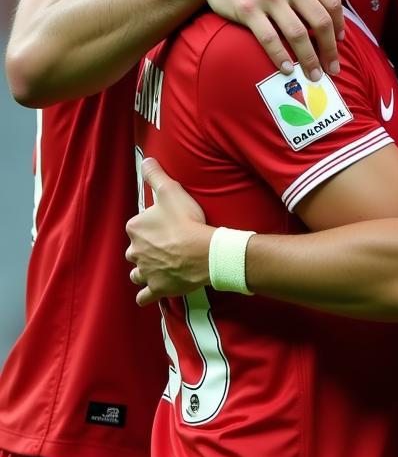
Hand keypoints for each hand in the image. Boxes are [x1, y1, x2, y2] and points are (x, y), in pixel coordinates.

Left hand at [125, 159, 214, 305]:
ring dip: (144, 270)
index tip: (167, 223)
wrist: (203, 251)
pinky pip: (144, 296)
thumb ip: (155, 175)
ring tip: (159, 266)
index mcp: (135, 227)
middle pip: (136, 249)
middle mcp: (134, 251)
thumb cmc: (187, 220)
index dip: (152, 225)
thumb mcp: (171, 191)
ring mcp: (145, 272)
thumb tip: (145, 160)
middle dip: (145, 249)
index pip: (138, 225)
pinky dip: (146, 294)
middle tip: (166, 245)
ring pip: (137, 273)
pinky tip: (152, 291)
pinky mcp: (156, 288)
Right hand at [187, 0, 344, 80]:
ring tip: (313, 75)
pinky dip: (280, 56)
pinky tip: (287, 68)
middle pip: (320, 22)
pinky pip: (270, 39)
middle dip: (330, 50)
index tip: (340, 42)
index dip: (339, 26)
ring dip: (309, 59)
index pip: (331, 3)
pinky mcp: (248, 10)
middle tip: (333, 68)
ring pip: (298, 34)